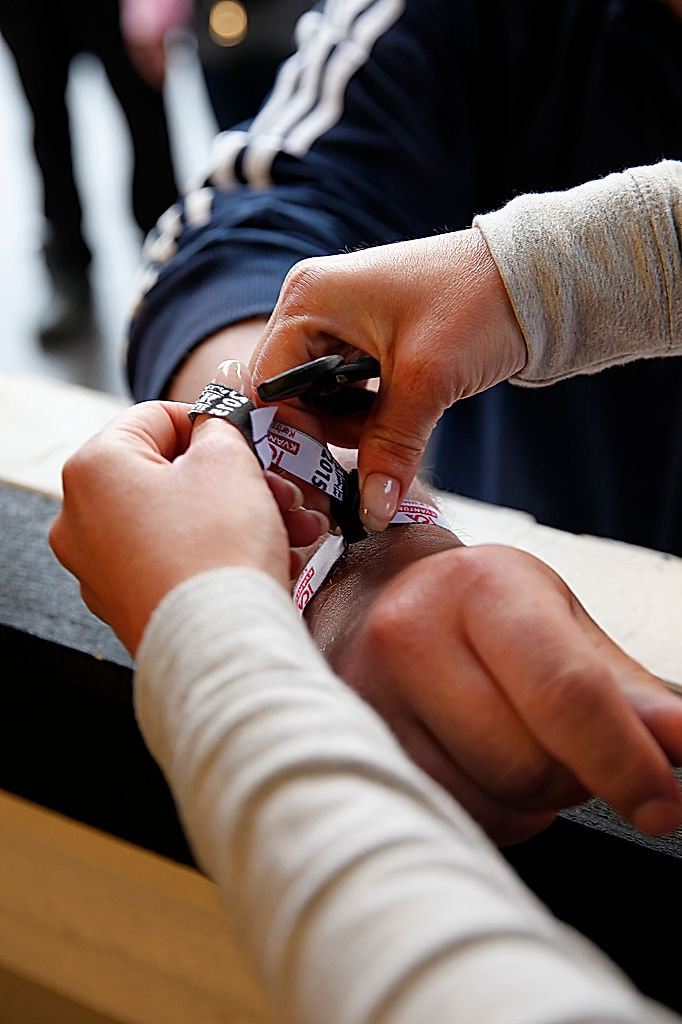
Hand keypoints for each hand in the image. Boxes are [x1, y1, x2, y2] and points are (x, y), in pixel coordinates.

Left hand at [50, 399, 324, 654]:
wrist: (221, 646)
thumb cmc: (217, 551)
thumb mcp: (228, 461)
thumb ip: (219, 426)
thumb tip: (215, 421)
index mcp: (94, 468)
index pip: (155, 417)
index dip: (211, 424)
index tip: (247, 443)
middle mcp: (82, 518)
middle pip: (171, 474)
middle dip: (238, 480)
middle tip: (282, 490)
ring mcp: (100, 567)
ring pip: (180, 520)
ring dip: (241, 517)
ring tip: (294, 529)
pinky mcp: (128, 603)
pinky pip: (177, 560)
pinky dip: (220, 553)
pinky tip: (272, 559)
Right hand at [251, 228, 527, 530]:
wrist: (531, 281)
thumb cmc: (477, 304)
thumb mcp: (427, 381)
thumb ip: (390, 448)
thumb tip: (371, 511)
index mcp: (309, 299)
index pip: (266, 385)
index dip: (287, 434)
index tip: (318, 473)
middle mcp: (311, 305)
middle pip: (287, 396)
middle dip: (322, 433)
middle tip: (367, 455)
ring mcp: (334, 320)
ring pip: (316, 399)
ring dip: (347, 428)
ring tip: (393, 427)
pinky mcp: (359, 338)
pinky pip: (341, 391)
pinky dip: (362, 415)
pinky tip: (394, 417)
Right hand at [308, 536, 681, 842]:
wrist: (372, 598)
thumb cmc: (474, 605)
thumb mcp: (555, 618)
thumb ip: (624, 688)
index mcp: (479, 588)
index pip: (565, 693)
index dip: (625, 760)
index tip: (663, 804)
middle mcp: (409, 636)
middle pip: (529, 764)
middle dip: (575, 776)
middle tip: (571, 743)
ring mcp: (368, 698)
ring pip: (491, 804)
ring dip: (533, 798)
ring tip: (516, 740)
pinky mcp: (353, 749)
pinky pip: (453, 818)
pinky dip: (490, 808)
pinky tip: (476, 759)